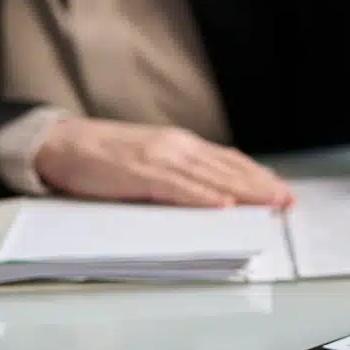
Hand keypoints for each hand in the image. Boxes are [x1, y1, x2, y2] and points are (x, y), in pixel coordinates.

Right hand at [33, 118, 294, 208]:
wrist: (60, 143)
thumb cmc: (103, 155)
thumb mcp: (151, 160)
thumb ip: (179, 173)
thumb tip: (211, 192)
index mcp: (181, 146)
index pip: (229, 161)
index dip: (257, 175)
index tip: (282, 190)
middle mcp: (177, 148)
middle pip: (228, 169)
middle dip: (261, 186)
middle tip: (288, 201)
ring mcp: (160, 159)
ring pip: (211, 177)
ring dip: (243, 192)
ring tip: (269, 204)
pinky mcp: (139, 173)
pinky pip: (177, 187)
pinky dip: (201, 197)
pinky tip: (221, 206)